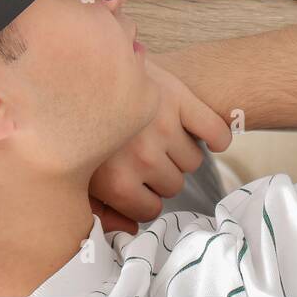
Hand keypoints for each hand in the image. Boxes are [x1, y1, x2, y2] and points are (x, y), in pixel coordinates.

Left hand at [88, 60, 232, 232]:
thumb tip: (131, 230)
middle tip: (143, 153)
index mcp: (117, 180)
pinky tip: (206, 136)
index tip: (135, 182)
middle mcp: (143, 157)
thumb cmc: (79, 123)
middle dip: (160, 174)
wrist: (79, 66)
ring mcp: (164, 127)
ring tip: (160, 136)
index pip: (150, 210)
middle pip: (173, 185)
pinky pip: (216, 132)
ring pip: (192, 161)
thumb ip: (100, 210)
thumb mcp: (78, 173)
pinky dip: (218, 137)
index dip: (143, 196)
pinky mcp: (180, 99)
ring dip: (180, 153)